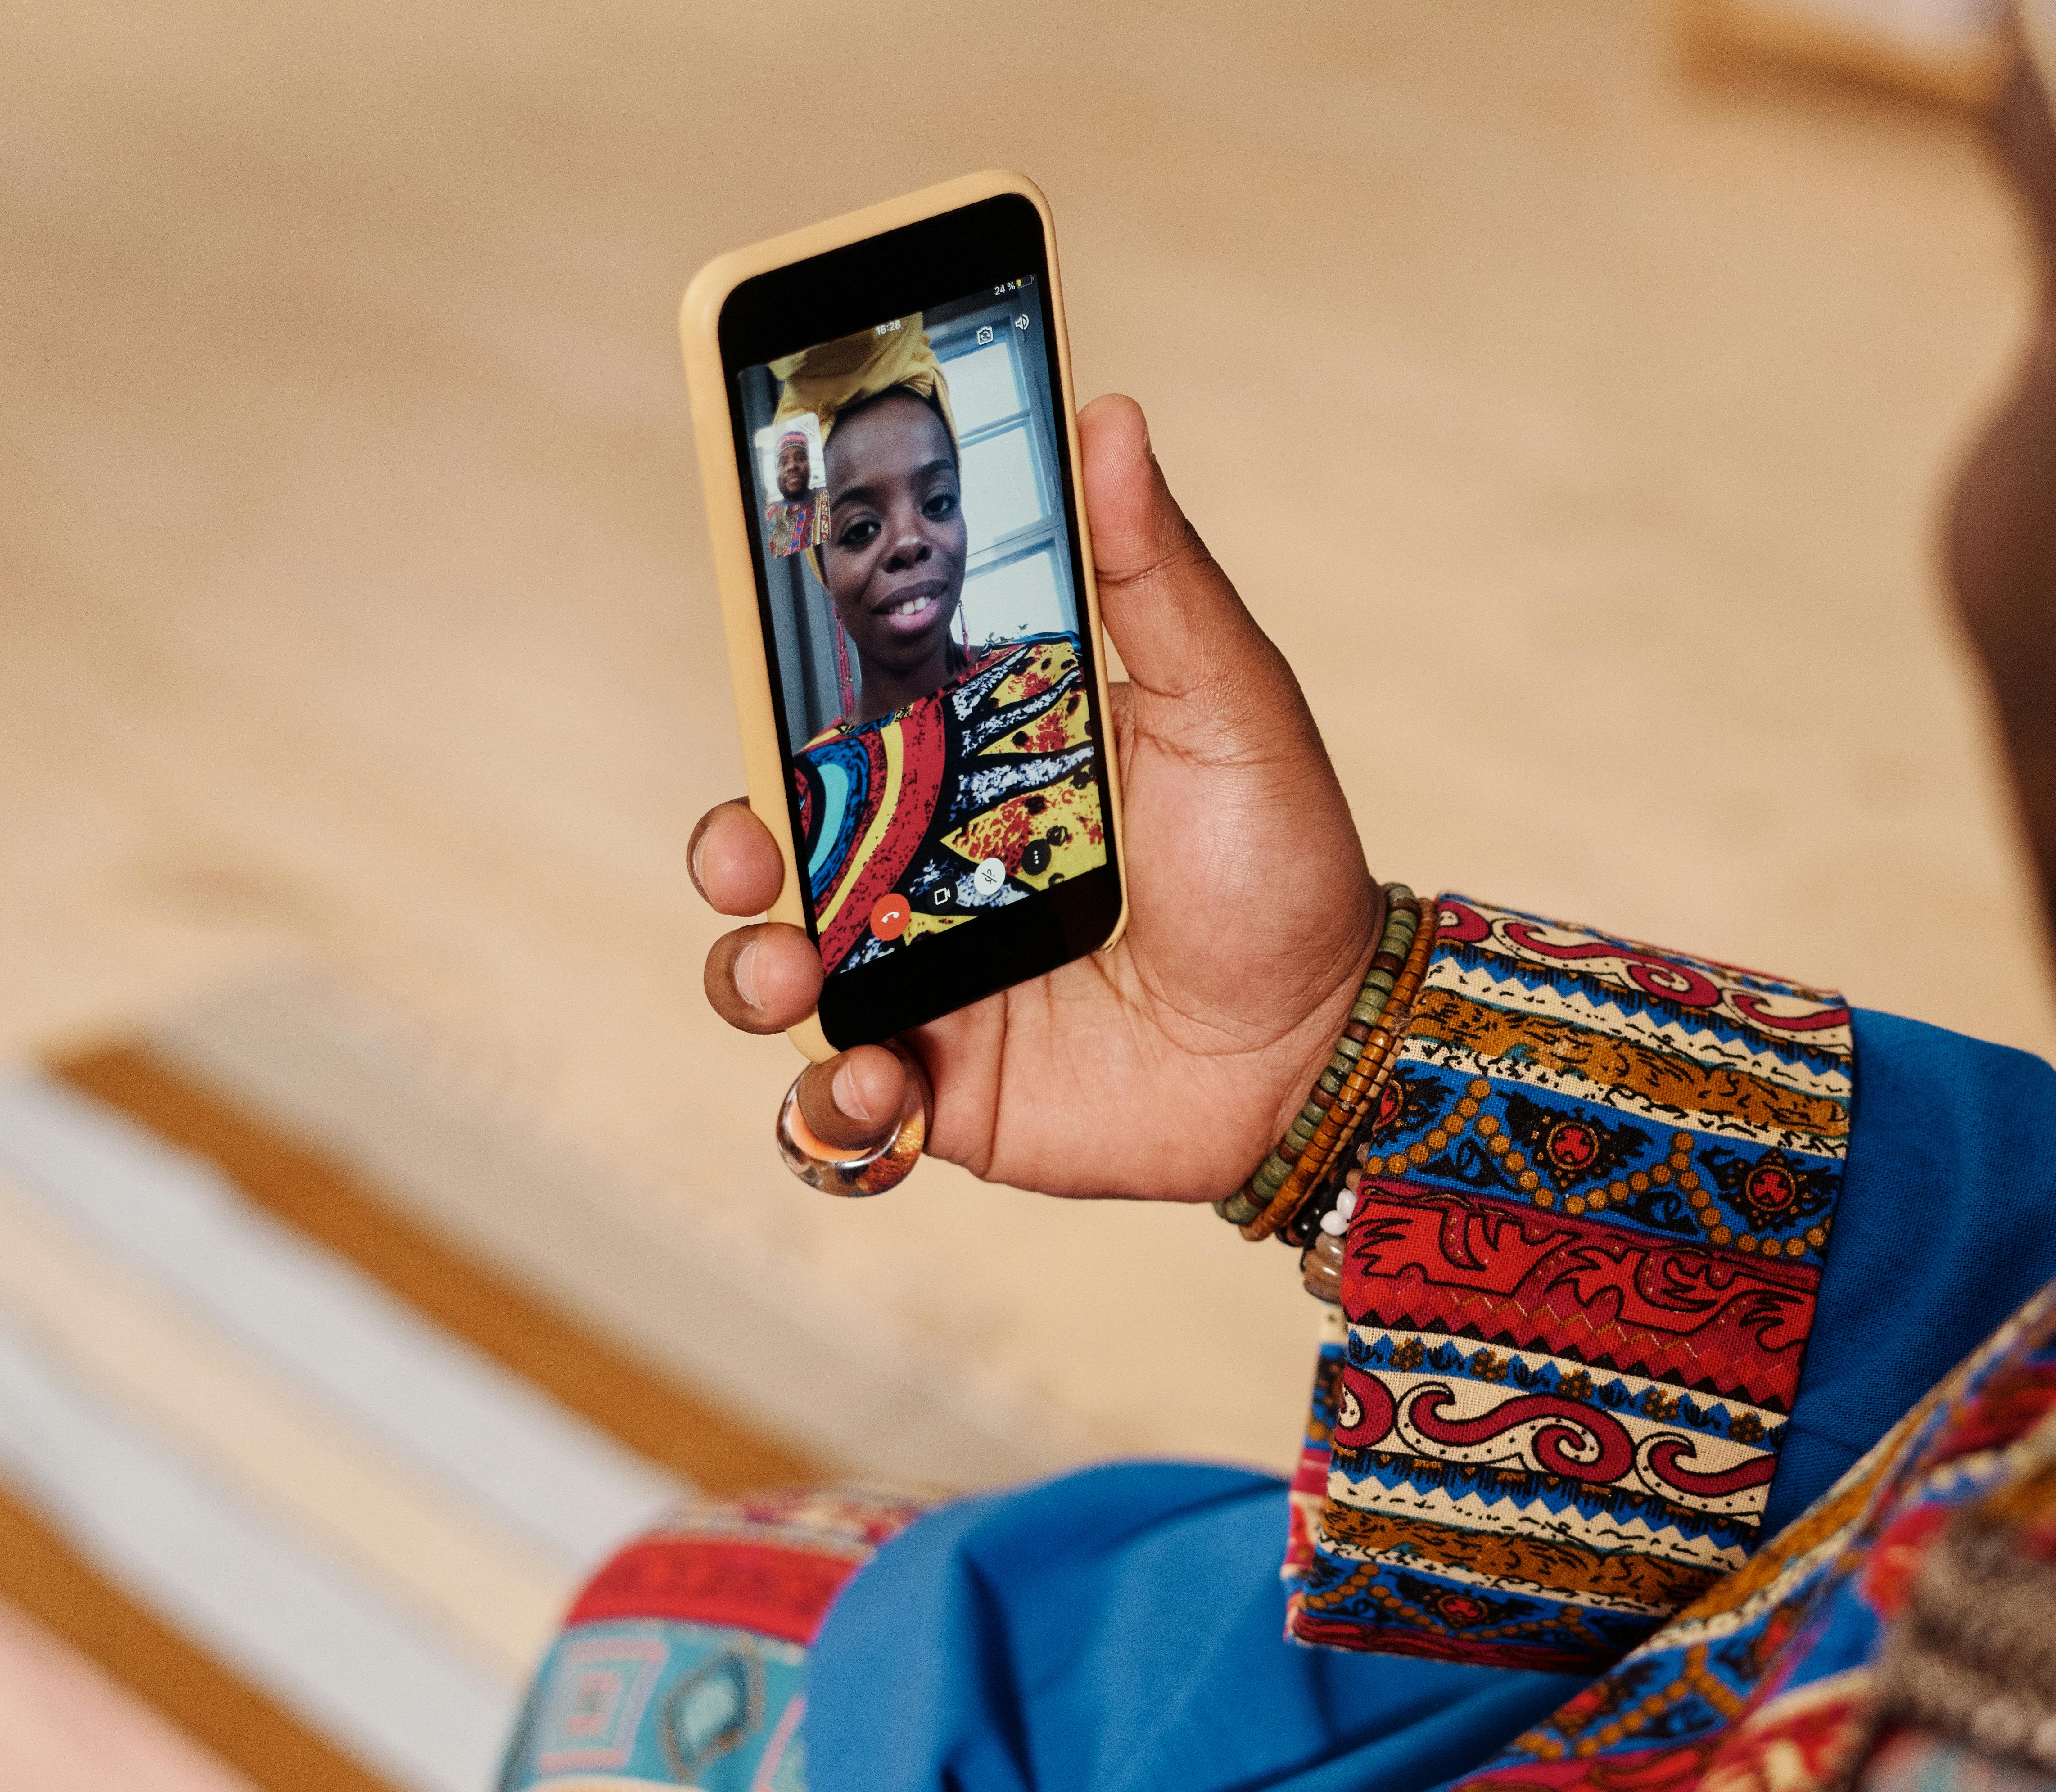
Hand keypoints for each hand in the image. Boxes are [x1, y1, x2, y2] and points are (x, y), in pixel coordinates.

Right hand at [691, 393, 1384, 1200]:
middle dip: (730, 848)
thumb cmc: (1281, 861)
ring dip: (751, 977)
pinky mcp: (945, 1094)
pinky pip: (834, 1113)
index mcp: (972, 769)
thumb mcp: (1228, 702)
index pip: (833, 723)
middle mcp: (927, 874)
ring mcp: (923, 987)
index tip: (750, 674)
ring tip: (795, 983)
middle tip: (750, 853)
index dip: (767, 699)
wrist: (1325, 1040)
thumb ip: (1155, 573)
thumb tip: (1108, 415)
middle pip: (771, 848)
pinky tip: (878, 1091)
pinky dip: (829, 1112)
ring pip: (771, 979)